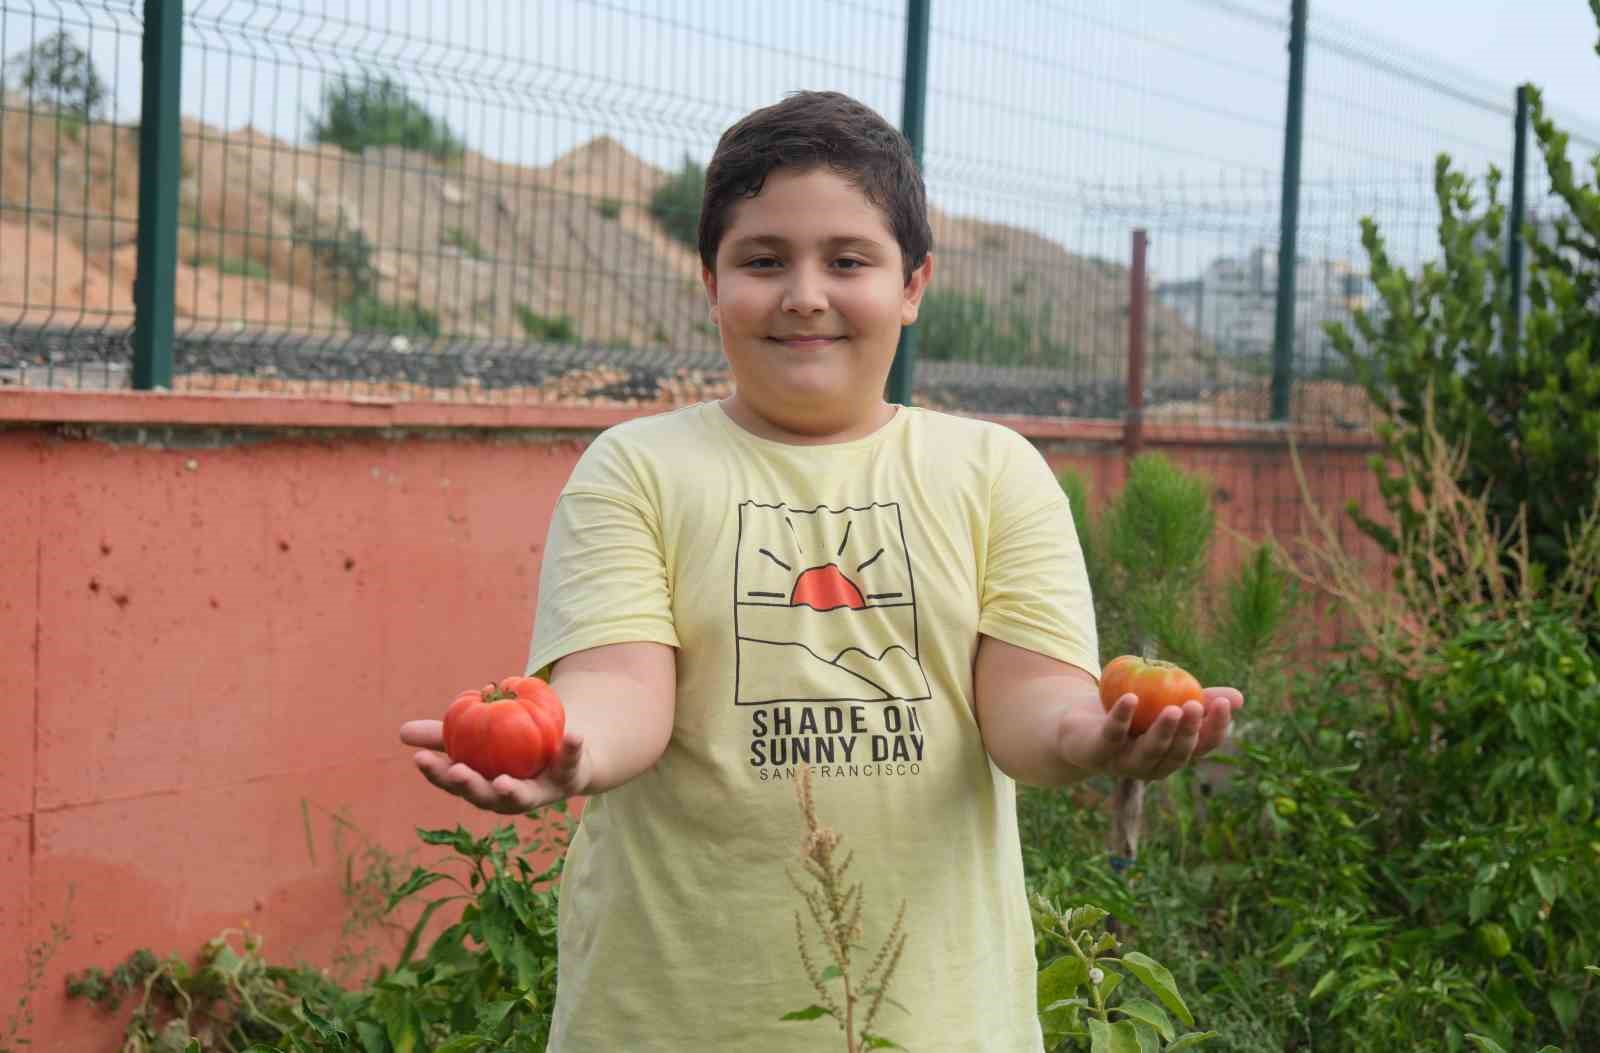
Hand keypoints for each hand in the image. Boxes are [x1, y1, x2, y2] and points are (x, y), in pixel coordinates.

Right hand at [398, 719, 589, 814]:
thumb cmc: (512, 747)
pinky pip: (570, 762)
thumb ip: (446, 735)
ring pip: (525, 797)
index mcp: (484, 788)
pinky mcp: (569, 779)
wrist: (567, 753)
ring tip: (502, 781)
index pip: (455, 783)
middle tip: (456, 772)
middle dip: (470, 788)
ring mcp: (541, 793)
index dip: (437, 774)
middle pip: (486, 798)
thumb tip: (403, 732)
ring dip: (513, 791)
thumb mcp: (479, 736)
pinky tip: (574, 735)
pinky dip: (571, 749)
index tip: (420, 758)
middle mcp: (510, 798)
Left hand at [1057, 687, 1242, 780]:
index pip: (1202, 747)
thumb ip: (1198, 700)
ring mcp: (1124, 764)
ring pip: (1147, 752)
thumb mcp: (1165, 703)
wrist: (1077, 726)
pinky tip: (1130, 698)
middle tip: (1197, 705)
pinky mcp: (1097, 753)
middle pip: (1177, 753)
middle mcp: (1152, 766)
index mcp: (1173, 755)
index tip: (1224, 703)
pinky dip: (1121, 717)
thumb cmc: (1131, 716)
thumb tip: (1238, 697)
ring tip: (1173, 708)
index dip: (1215, 728)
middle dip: (1189, 731)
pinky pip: (1111, 735)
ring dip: (1162, 731)